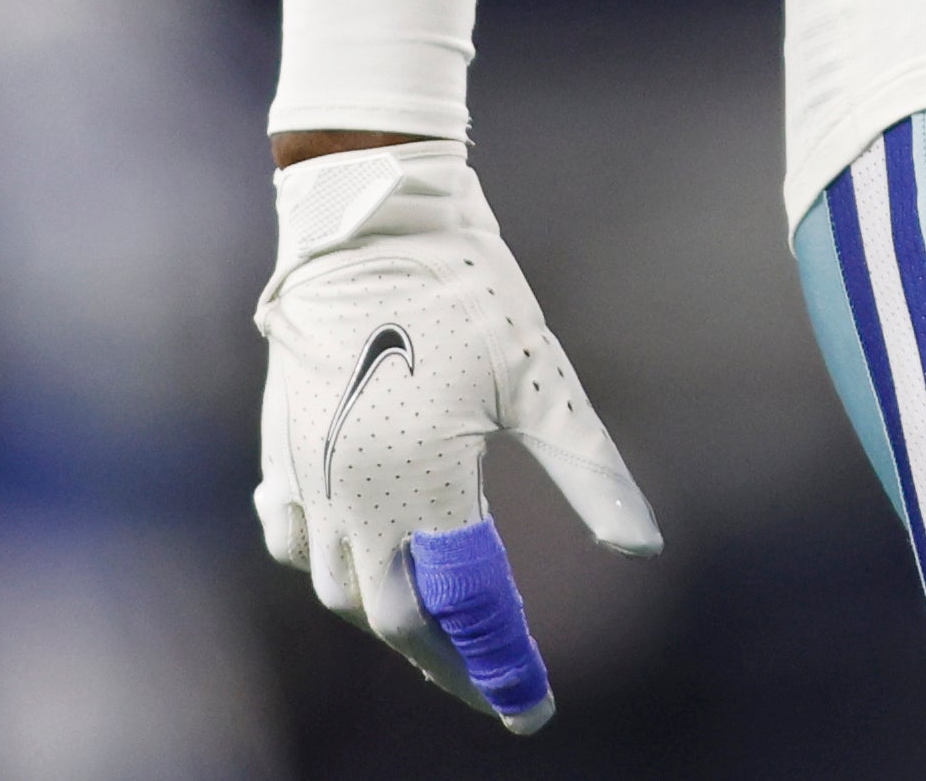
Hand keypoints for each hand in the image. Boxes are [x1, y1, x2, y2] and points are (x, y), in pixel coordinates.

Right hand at [254, 140, 660, 730]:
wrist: (367, 216)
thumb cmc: (468, 289)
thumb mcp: (544, 378)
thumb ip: (590, 470)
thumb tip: (644, 548)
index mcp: (422, 486)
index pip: (467, 610)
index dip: (504, 668)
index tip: (535, 709)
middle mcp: (354, 496)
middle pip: (394, 618)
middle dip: (448, 661)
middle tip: (493, 680)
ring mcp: (306, 474)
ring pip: (338, 586)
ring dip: (389, 618)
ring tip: (437, 631)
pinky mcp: (281, 446)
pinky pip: (291, 538)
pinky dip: (326, 567)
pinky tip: (356, 560)